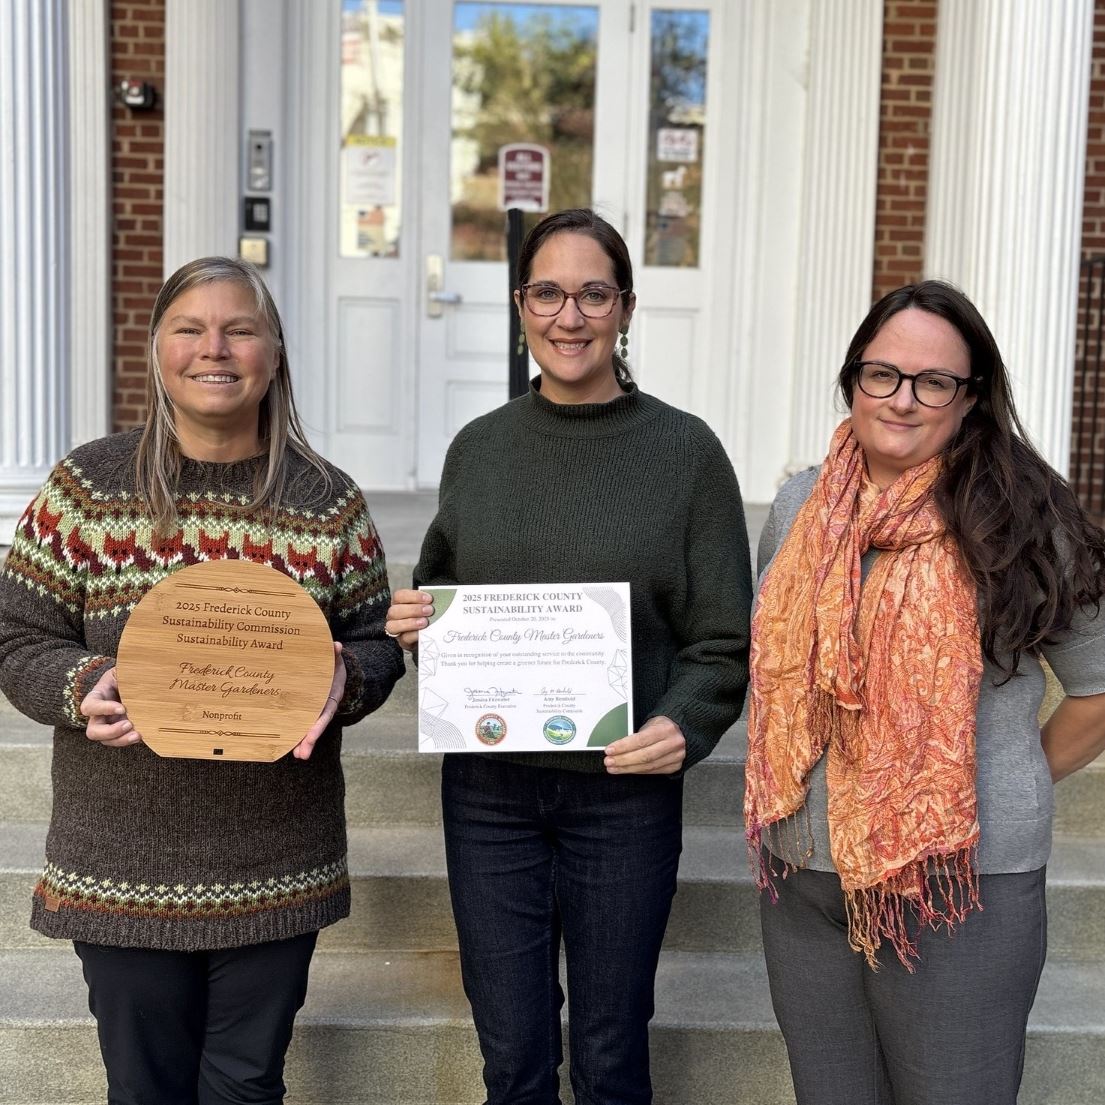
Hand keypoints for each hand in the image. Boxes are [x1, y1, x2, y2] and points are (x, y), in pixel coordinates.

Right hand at [80, 666, 142, 747]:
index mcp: (97, 698)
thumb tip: (134, 669)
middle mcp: (100, 716)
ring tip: (138, 734)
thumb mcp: (122, 670)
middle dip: (110, 732)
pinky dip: (131, 740)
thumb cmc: (126, 676)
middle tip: (128, 724)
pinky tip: (143, 735)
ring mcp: (110, 726)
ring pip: (107, 741)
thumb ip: (124, 671)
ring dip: (122, 740)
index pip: (90, 707)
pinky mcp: (122, 732)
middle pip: (93, 732)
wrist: (134, 684)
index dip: (103, 709)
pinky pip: (122, 741)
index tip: (122, 708)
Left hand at [293, 643, 346, 760]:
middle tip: (301, 755)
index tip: (311, 737)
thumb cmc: (332, 663)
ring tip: (297, 756)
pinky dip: (296, 734)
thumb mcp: (335, 658)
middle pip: (317, 726)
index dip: (318, 725)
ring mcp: (316, 709)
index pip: (325, 713)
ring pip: (309, 727)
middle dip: (310, 741)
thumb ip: (334, 654)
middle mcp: (324, 706)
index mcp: (332, 696)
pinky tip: (288, 745)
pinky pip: (301, 722)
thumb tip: (336, 646)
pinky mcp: (306, 709)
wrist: (333, 668)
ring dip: (303, 742)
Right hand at [384, 588, 433, 652]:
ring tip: (425, 622)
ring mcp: (396, 629)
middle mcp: (394, 615)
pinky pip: (404, 638)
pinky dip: (414, 635)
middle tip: (429, 610)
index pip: (399, 596)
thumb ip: (429, 602)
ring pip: (393, 625)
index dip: (413, 596)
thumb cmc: (427, 616)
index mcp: (399, 602)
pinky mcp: (402, 641)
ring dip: (410, 623)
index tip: (429, 598)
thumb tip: (440, 598)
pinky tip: (423, 632)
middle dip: (413, 610)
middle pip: (394, 610)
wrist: (429, 636)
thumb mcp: (427, 606)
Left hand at [604, 715, 684, 774]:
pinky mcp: (675, 766)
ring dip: (628, 768)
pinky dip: (638, 771)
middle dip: (623, 760)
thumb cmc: (661, 726)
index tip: (610, 750)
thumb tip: (615, 747)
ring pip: (648, 766)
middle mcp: (673, 743)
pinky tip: (627, 769)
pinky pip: (653, 771)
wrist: (681, 731)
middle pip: (644, 756)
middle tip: (609, 762)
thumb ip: (636, 735)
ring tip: (614, 768)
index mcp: (666, 729)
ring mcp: (676, 756)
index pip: (641, 740)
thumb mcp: (649, 724)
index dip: (623, 746)